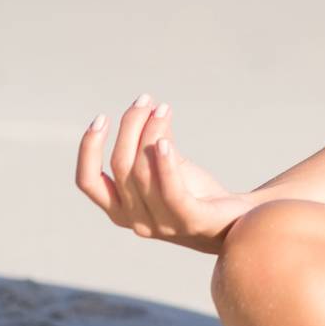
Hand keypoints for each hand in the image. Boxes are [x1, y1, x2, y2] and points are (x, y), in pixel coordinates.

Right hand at [75, 94, 256, 254]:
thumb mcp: (170, 164)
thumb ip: (155, 142)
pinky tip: (166, 142)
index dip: (88, 150)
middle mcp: (136, 221)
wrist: (237, 221)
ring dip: (150, 133)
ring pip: (143, 174)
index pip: (89, 183)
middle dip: (130, 127)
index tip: (100, 118)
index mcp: (123, 210)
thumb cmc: (197, 192)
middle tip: (146, 100)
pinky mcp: (190, 222)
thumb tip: (150, 109)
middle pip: (121, 167)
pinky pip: (171, 193)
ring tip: (163, 108)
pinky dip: (165, 166)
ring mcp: (162, 225)